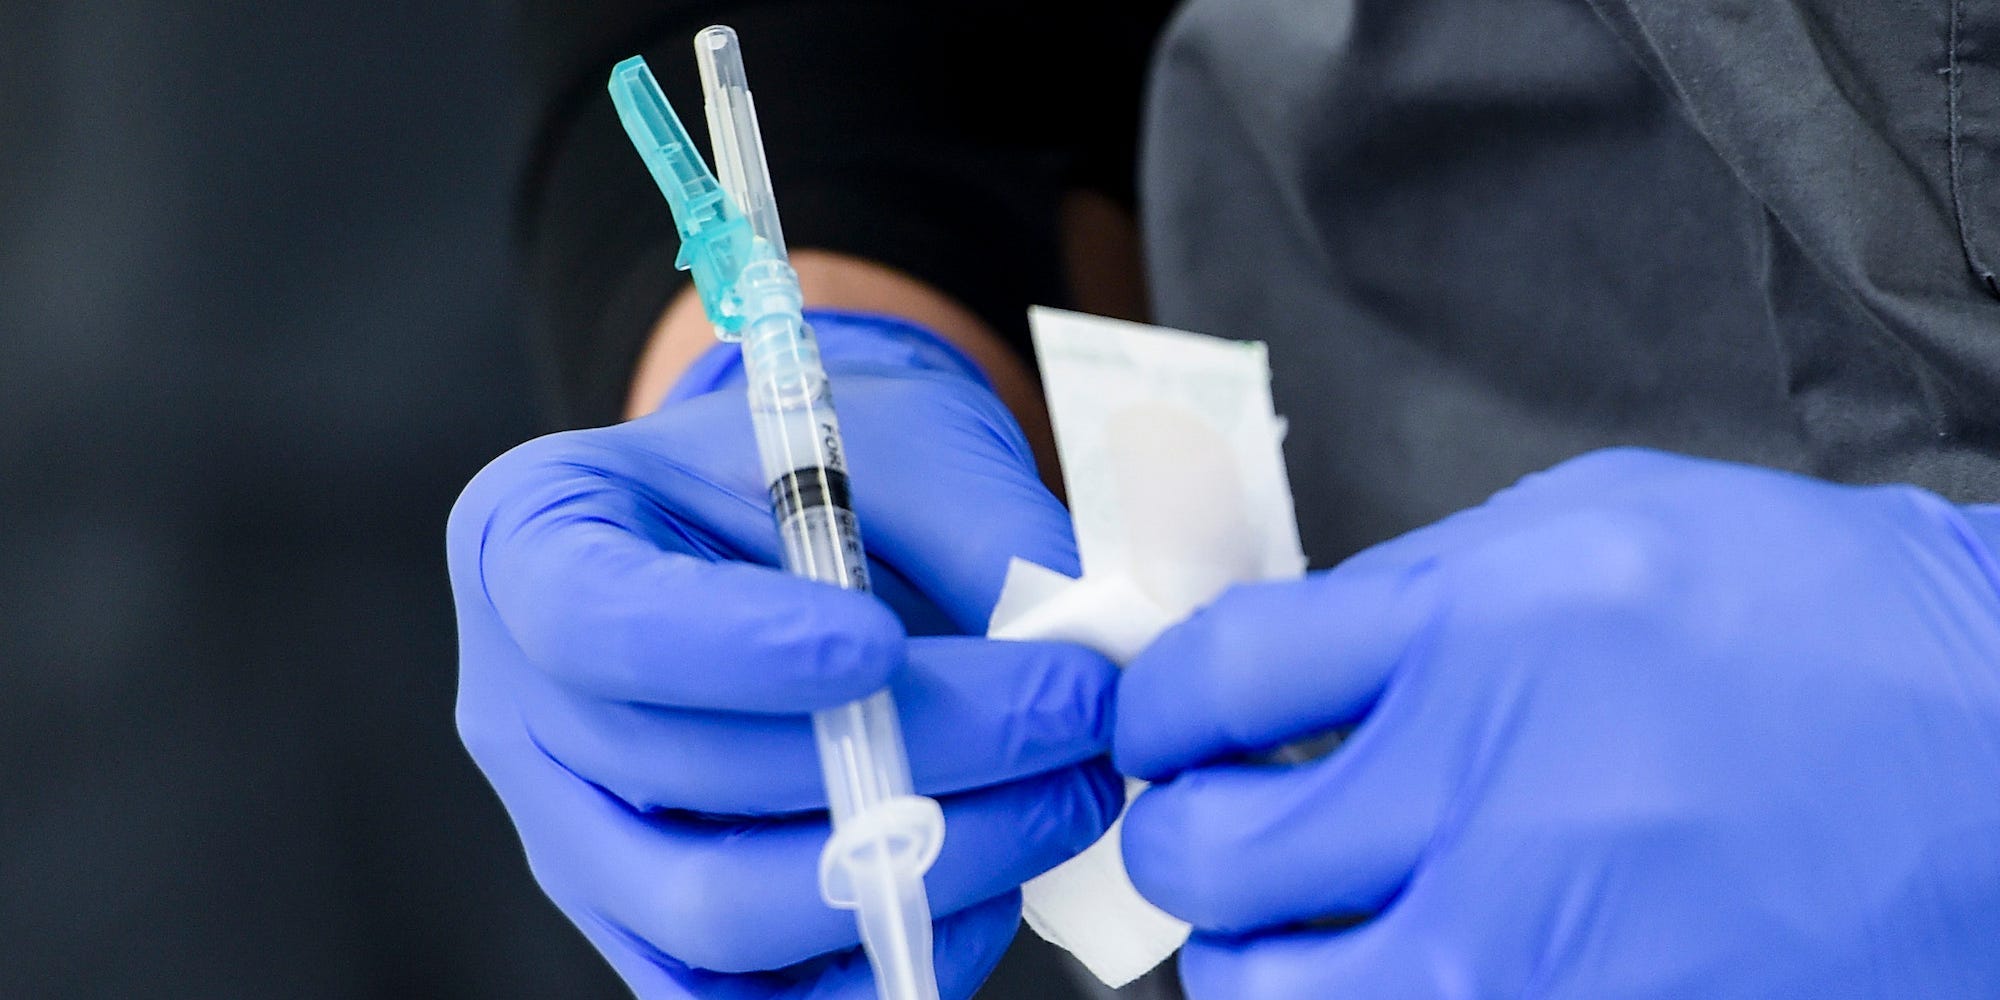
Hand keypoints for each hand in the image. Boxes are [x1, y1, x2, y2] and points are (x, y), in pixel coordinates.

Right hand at [450, 312, 1120, 997]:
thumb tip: (1087, 645)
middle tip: (1076, 716)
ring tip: (1064, 797)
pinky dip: (877, 959)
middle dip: (908, 758)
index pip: (594, 620)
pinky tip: (988, 889)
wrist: (801, 524)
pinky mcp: (649, 926)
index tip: (881, 644)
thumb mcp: (897, 437)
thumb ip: (980, 529)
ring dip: (913, 869)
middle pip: (682, 779)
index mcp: (534, 540)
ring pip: (712, 913)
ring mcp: (575, 835)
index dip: (734, 651)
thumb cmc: (834, 464)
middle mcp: (521, 704)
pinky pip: (745, 999)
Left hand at [1115, 448, 1999, 997]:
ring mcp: (1540, 953)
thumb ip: (1411, 595)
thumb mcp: (1596, 526)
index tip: (1161, 727)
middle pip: (1207, 858)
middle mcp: (1495, 799)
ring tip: (1298, 920)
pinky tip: (1413, 958)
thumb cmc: (1810, 622)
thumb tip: (1269, 668)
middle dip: (1185, 843)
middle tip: (1218, 828)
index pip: (1214, 679)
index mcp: (1483, 632)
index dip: (1150, 708)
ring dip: (1255, 960)